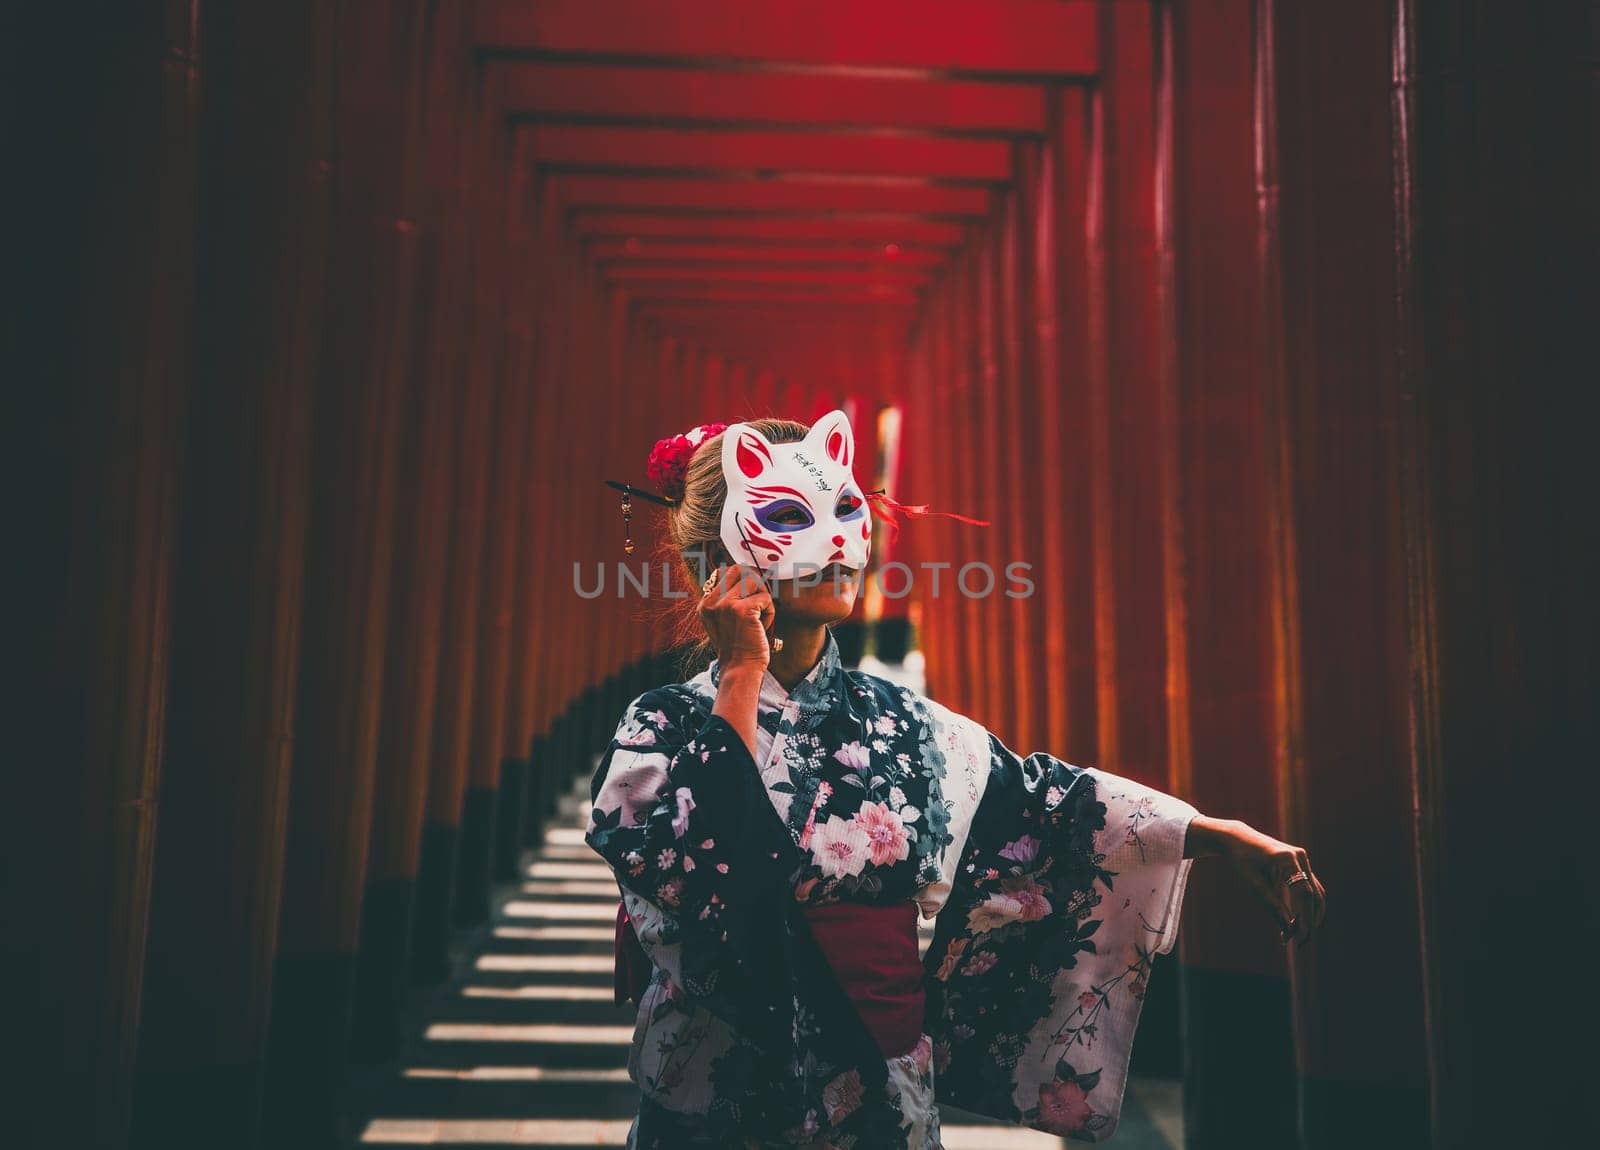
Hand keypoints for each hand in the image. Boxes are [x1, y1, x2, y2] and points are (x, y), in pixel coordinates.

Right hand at [698, 564, 774, 669]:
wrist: (740, 669)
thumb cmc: (738, 646)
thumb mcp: (725, 620)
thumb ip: (730, 599)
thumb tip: (750, 574)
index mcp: (705, 603)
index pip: (727, 572)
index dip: (744, 580)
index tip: (752, 597)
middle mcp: (712, 602)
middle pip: (739, 569)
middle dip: (755, 581)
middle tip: (761, 600)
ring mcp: (725, 604)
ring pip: (754, 581)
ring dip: (763, 597)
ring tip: (760, 617)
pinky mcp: (741, 610)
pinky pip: (766, 598)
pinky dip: (770, 612)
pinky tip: (763, 626)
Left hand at [1213, 820, 1326, 945]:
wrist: (1238, 839)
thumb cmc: (1242, 861)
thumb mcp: (1252, 884)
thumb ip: (1271, 905)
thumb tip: (1289, 929)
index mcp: (1287, 858)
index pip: (1304, 893)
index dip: (1305, 917)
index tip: (1300, 938)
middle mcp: (1300, 857)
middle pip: (1314, 895)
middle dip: (1309, 921)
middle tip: (1299, 943)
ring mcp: (1303, 860)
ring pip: (1316, 894)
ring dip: (1311, 916)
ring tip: (1297, 936)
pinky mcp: (1302, 866)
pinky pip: (1310, 889)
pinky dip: (1307, 907)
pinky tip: (1298, 923)